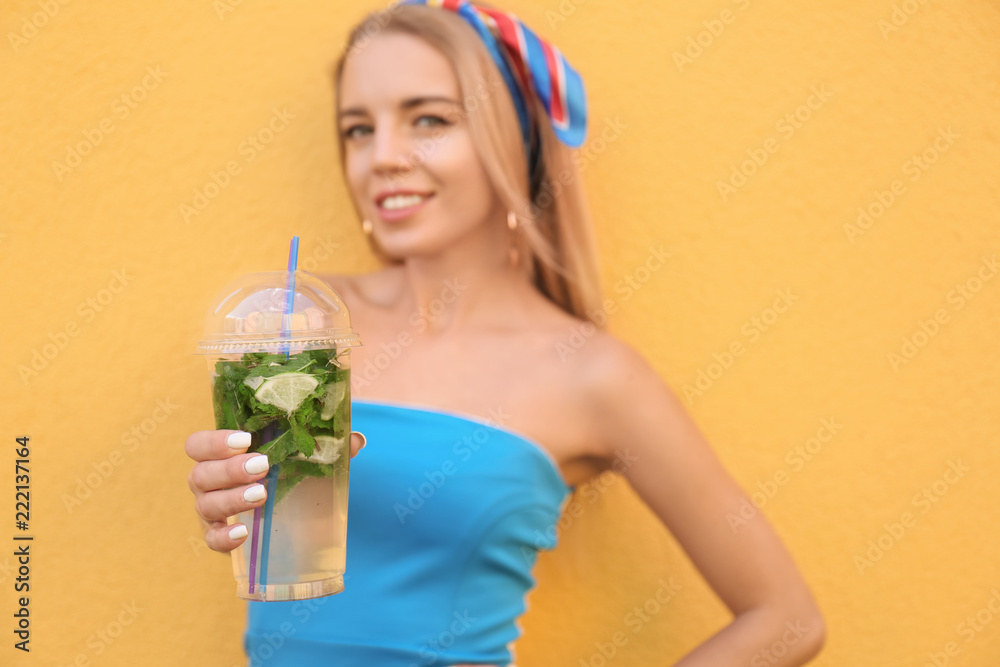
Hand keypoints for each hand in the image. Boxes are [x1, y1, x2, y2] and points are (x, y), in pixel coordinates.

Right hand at [186, 429, 365, 552]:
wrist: (287, 513)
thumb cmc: (287, 472)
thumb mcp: (305, 455)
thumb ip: (327, 444)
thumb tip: (355, 441)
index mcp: (221, 455)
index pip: (198, 445)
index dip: (215, 441)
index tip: (246, 440)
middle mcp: (208, 481)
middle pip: (200, 474)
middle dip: (229, 469)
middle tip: (261, 466)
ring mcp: (210, 510)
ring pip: (205, 504)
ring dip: (231, 499)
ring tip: (261, 495)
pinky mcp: (219, 537)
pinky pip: (212, 540)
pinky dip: (224, 537)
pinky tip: (243, 532)